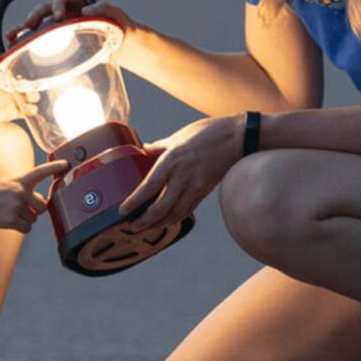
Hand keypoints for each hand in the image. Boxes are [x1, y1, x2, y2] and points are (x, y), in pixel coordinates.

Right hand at [0, 160, 67, 232]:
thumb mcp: (7, 184)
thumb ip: (25, 189)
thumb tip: (40, 201)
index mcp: (20, 180)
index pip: (41, 171)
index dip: (55, 167)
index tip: (67, 164)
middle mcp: (21, 191)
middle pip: (43, 206)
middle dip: (36, 210)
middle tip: (22, 208)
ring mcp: (17, 206)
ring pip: (33, 219)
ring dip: (25, 219)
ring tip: (9, 213)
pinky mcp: (12, 220)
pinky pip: (26, 228)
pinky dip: (20, 228)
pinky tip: (8, 221)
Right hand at [4, 0, 135, 56]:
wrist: (120, 42)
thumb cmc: (118, 26)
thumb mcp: (117, 15)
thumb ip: (105, 9)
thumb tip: (87, 10)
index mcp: (76, 1)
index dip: (58, 4)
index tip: (59, 17)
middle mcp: (63, 11)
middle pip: (44, 9)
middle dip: (35, 16)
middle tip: (30, 25)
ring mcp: (57, 25)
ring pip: (36, 24)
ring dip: (22, 29)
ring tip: (11, 37)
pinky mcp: (54, 40)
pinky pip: (37, 39)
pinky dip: (25, 43)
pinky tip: (14, 48)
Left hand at [118, 115, 243, 231]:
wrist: (238, 138)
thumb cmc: (208, 132)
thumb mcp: (179, 136)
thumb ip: (160, 146)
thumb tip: (145, 149)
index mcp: (171, 160)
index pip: (148, 187)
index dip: (134, 202)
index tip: (122, 211)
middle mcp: (182, 176)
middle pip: (160, 208)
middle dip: (144, 221)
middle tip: (131, 226)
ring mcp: (195, 186)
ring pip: (174, 214)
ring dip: (158, 224)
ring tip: (146, 227)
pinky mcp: (205, 191)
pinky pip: (187, 210)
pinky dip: (175, 218)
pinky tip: (167, 220)